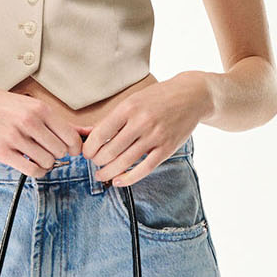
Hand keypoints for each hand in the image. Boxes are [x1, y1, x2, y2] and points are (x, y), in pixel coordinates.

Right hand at [0, 74, 84, 177]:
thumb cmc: (5, 106)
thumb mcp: (34, 107)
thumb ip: (61, 122)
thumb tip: (89, 133)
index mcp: (41, 109)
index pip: (71, 138)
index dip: (73, 148)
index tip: (67, 150)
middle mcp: (30, 122)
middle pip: (60, 152)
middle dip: (58, 155)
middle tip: (48, 151)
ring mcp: (15, 137)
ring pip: (47, 162)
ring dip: (46, 164)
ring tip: (37, 156)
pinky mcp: (2, 152)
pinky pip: (32, 170)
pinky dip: (37, 172)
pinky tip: (31, 164)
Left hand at [82, 75, 201, 189]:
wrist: (191, 96)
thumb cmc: (157, 98)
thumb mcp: (132, 101)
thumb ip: (111, 119)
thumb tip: (85, 134)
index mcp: (129, 108)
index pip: (101, 134)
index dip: (89, 148)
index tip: (86, 153)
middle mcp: (141, 122)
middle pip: (110, 150)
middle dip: (98, 161)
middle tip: (95, 163)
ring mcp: (156, 136)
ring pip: (125, 162)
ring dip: (109, 172)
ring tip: (101, 174)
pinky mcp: (168, 148)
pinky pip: (145, 168)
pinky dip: (128, 178)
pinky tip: (118, 181)